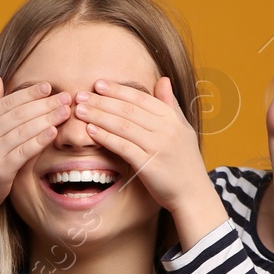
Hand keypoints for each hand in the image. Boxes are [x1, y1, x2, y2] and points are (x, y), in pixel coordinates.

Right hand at [0, 75, 68, 247]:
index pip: (8, 101)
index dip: (30, 93)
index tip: (50, 87)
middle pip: (19, 114)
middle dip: (45, 105)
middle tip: (66, 98)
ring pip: (24, 131)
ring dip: (47, 119)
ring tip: (66, 112)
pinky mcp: (0, 170)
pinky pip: (24, 151)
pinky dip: (39, 140)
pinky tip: (54, 132)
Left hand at [74, 77, 227, 249]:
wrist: (193, 193)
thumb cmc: (185, 161)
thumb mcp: (182, 128)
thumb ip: (170, 104)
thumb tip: (163, 79)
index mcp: (172, 118)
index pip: (140, 98)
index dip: (117, 90)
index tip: (98, 84)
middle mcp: (166, 129)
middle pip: (128, 110)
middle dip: (101, 101)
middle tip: (80, 95)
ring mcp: (158, 147)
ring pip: (123, 126)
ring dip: (98, 116)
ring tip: (80, 111)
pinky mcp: (148, 165)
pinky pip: (123, 147)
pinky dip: (105, 137)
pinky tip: (90, 131)